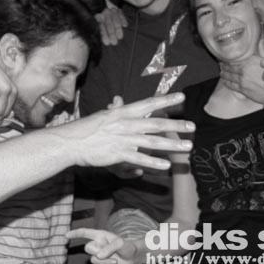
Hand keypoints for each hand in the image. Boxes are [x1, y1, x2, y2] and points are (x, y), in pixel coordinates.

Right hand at [55, 93, 194, 169]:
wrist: (70, 141)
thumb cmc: (86, 128)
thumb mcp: (103, 115)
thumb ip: (115, 109)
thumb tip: (119, 100)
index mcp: (123, 112)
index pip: (148, 103)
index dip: (166, 100)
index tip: (181, 97)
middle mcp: (126, 123)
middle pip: (156, 123)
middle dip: (176, 125)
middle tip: (192, 127)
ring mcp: (123, 139)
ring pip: (152, 142)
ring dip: (172, 145)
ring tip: (187, 147)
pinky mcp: (118, 154)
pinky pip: (139, 159)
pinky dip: (153, 162)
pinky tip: (166, 166)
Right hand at [67, 228, 139, 263]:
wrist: (132, 258)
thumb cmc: (127, 246)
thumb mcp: (120, 243)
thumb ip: (109, 247)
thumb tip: (98, 255)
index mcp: (100, 235)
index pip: (85, 233)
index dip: (75, 233)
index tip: (66, 235)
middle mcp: (97, 245)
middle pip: (87, 248)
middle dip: (98, 252)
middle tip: (110, 254)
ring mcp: (98, 255)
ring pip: (93, 260)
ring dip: (105, 262)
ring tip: (115, 261)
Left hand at [95, 7, 127, 45]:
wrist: (108, 11)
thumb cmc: (105, 23)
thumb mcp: (100, 26)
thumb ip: (102, 33)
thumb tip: (106, 42)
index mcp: (99, 19)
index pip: (101, 27)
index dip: (104, 35)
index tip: (107, 43)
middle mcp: (105, 15)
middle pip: (109, 25)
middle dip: (111, 34)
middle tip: (114, 42)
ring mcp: (112, 12)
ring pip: (116, 21)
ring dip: (118, 29)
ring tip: (120, 37)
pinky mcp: (119, 11)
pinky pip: (121, 15)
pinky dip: (123, 20)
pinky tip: (125, 26)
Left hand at [220, 38, 263, 102]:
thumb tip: (262, 40)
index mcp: (250, 61)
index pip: (236, 60)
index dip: (229, 60)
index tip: (225, 59)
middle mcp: (244, 70)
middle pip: (230, 68)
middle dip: (224, 67)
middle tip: (220, 65)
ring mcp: (242, 80)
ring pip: (229, 76)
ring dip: (224, 74)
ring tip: (221, 73)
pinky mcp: (242, 89)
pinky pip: (231, 85)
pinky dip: (227, 83)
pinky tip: (225, 81)